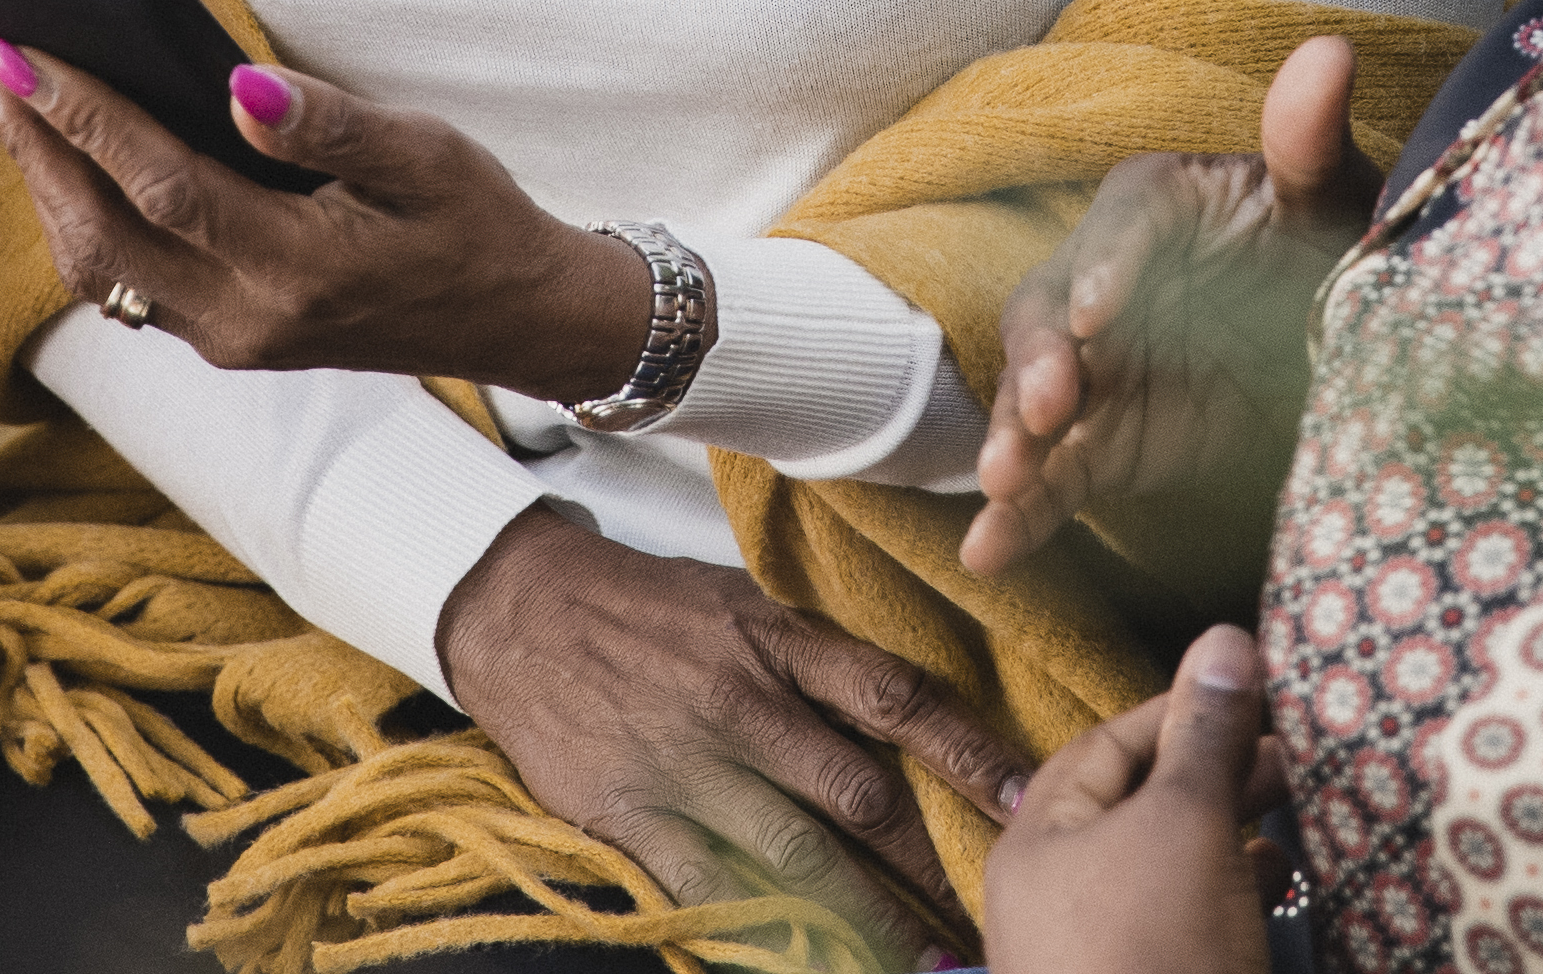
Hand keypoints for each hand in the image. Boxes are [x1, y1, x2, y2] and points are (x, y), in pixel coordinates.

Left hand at [0, 31, 656, 399]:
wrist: (513, 319)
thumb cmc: (475, 220)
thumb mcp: (428, 156)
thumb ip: (331, 127)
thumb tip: (239, 86)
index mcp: (296, 272)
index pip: (160, 184)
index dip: (83, 115)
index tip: (19, 47)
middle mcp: (242, 320)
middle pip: (100, 231)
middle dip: (30, 137)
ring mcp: (225, 338)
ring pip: (95, 265)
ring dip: (39, 174)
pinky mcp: (220, 337)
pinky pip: (120, 278)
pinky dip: (76, 209)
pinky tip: (56, 147)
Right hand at [436, 503, 1032, 963]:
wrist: (519, 611)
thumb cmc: (645, 607)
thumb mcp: (740, 604)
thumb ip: (814, 659)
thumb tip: (903, 713)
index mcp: (779, 641)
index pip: (897, 699)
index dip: (967, 753)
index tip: (1023, 802)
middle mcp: (745, 703)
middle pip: (864, 796)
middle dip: (934, 864)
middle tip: (991, 909)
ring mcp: (689, 765)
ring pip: (802, 858)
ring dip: (872, 918)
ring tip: (926, 960)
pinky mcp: (634, 816)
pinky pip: (716, 889)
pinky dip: (769, 934)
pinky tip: (813, 964)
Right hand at [963, 37, 1375, 579]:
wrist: (1344, 357)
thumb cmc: (1332, 252)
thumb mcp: (1333, 203)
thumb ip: (1312, 140)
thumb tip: (1327, 54)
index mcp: (1157, 205)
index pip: (1121, 222)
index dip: (1107, 264)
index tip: (1103, 314)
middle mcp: (1104, 279)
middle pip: (1050, 308)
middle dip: (1042, 359)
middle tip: (1052, 406)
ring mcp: (1094, 366)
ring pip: (1033, 394)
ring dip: (1014, 438)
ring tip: (1006, 487)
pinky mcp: (1099, 440)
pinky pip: (1050, 475)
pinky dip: (1018, 515)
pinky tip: (990, 554)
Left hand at [983, 626, 1278, 973]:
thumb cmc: (1154, 953)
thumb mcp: (1186, 825)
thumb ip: (1207, 734)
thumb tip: (1226, 638)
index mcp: (1039, 843)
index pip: (1110, 743)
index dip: (1185, 708)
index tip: (1259, 688)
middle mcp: (1057, 898)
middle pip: (1141, 807)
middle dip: (1219, 774)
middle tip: (1296, 753)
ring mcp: (1101, 957)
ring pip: (1172, 868)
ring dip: (1234, 834)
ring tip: (1298, 813)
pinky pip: (1190, 925)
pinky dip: (1236, 896)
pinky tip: (1281, 886)